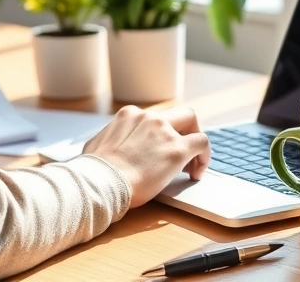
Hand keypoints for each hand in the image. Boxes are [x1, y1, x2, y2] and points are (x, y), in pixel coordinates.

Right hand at [83, 106, 210, 207]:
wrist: (101, 183)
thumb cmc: (94, 172)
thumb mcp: (96, 146)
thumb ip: (108, 141)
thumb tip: (105, 150)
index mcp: (129, 115)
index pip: (155, 118)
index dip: (162, 134)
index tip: (160, 151)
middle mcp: (149, 117)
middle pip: (178, 115)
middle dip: (184, 132)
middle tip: (182, 155)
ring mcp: (164, 131)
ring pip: (192, 124)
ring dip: (193, 145)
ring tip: (190, 168)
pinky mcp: (177, 149)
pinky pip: (202, 142)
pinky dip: (205, 155)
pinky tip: (197, 173)